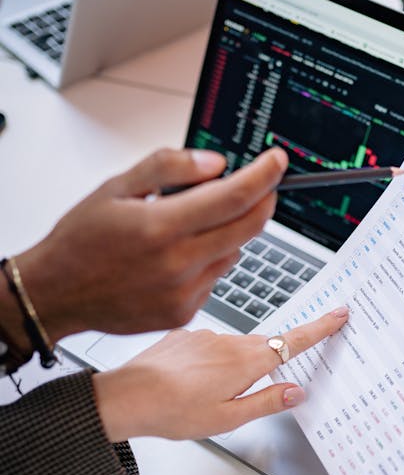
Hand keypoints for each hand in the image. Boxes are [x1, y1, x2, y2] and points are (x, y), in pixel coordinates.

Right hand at [13, 147, 287, 341]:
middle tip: (261, 186)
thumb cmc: (81, 240)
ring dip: (231, 232)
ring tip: (192, 225)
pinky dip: (211, 259)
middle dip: (263, 201)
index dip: (264, 176)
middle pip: (249, 227)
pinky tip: (179, 256)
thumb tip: (216, 164)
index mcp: (160, 227)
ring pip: (235, 252)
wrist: (56, 294)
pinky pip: (216, 277)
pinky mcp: (184, 312)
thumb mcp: (116, 187)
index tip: (277, 161)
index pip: (234, 197)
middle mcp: (177, 263)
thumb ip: (169, 167)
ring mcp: (183, 292)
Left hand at [93, 307, 348, 441]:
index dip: (319, 328)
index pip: (293, 341)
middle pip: (263, 347)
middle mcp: (228, 341)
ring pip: (234, 347)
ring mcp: (206, 335)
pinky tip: (190, 383)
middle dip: (264, 365)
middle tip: (244, 393)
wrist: (127, 397)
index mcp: (245, 361)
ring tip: (205, 397)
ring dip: (233, 366)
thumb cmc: (173, 412)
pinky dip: (209, 362)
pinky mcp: (186, 335)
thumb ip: (267, 402)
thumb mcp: (228, 418)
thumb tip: (297, 392)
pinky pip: (210, 346)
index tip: (339, 314)